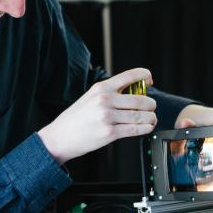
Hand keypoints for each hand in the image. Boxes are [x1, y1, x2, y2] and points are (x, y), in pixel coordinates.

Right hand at [39, 68, 156, 163]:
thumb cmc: (75, 118)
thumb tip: (135, 94)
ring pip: (140, 115)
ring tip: (151, 119)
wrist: (60, 136)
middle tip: (151, 107)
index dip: (145, 75)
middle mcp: (105, 100)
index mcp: (101, 88)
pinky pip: (135, 129)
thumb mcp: (91, 97)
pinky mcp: (109, 132)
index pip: (129, 76)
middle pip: (140, 100)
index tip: (150, 79)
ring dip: (151, 118)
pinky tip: (146, 127)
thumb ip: (110, 94)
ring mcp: (107, 117)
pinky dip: (145, 128)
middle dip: (151, 104)